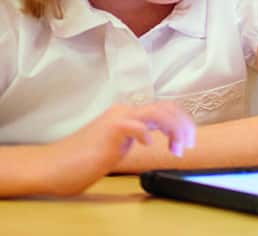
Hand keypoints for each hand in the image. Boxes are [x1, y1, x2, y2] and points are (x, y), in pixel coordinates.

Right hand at [47, 102, 195, 194]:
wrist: (54, 166)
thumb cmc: (83, 160)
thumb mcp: (118, 146)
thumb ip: (135, 136)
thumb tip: (156, 136)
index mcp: (128, 114)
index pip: (165, 109)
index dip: (182, 124)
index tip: (186, 143)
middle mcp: (125, 111)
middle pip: (167, 108)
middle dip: (184, 126)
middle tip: (187, 146)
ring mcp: (117, 119)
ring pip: (158, 113)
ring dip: (174, 130)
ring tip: (176, 148)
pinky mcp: (110, 131)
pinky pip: (136, 125)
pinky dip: (147, 134)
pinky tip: (149, 146)